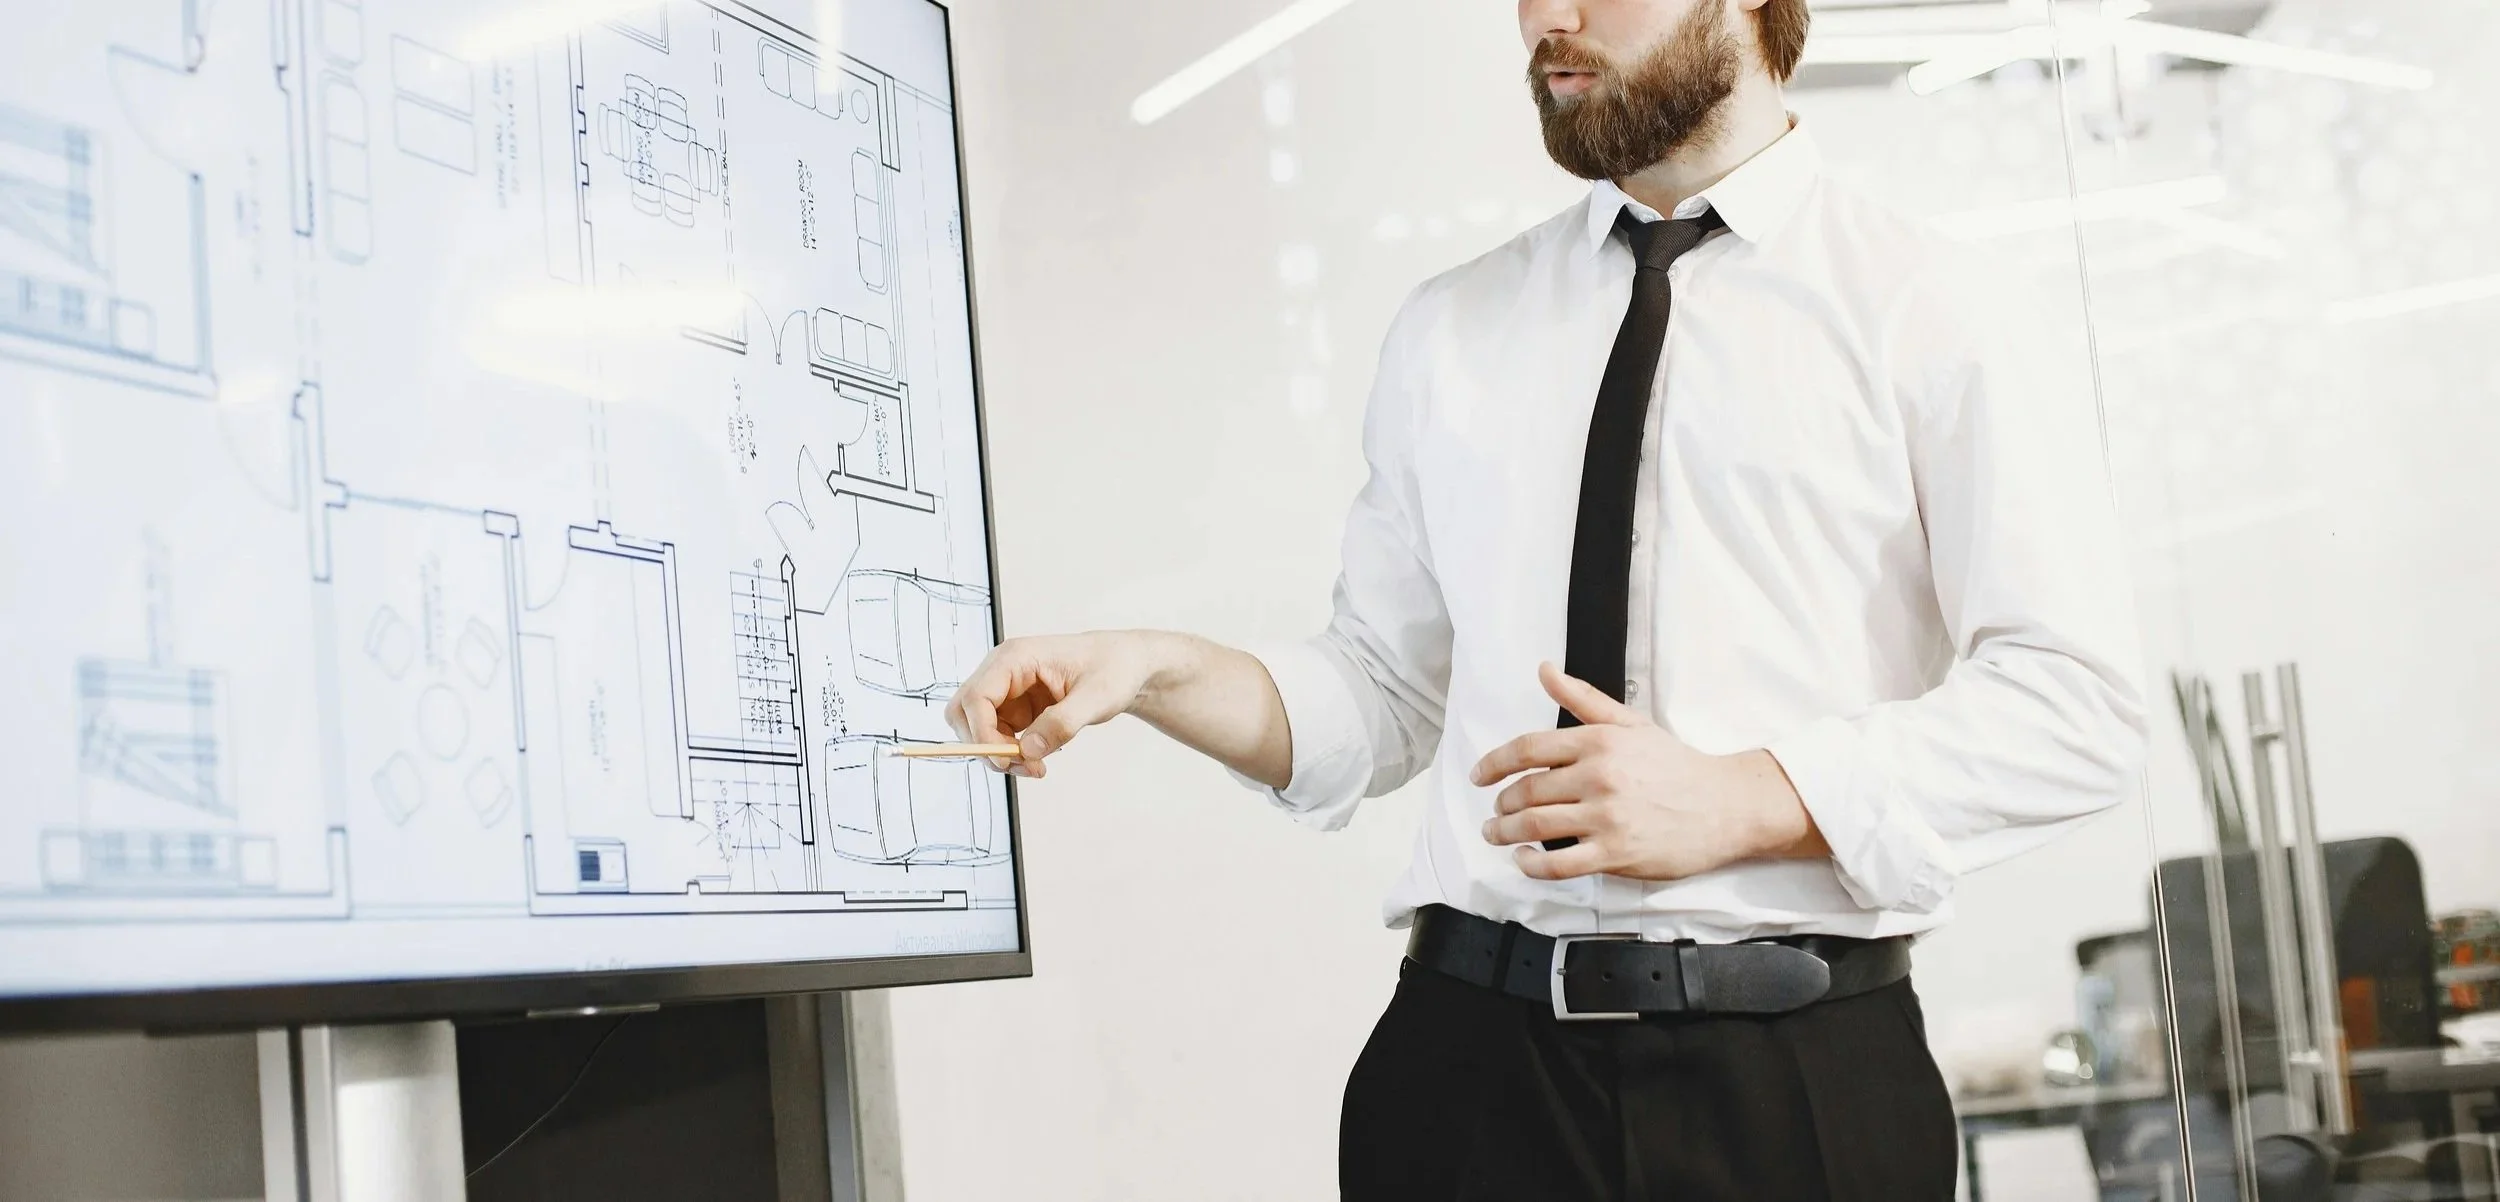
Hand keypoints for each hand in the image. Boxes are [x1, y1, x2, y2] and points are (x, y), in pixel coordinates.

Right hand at [944, 632, 1169, 778]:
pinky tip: (1040, 758)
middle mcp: (1003, 672)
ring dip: (1000, 755)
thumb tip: (1029, 751)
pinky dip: (1013, 754)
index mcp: (1016, 657)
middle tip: (1020, 766)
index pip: (975, 698)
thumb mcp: (1097, 698)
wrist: (1126, 666)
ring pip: (979, 730)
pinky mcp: (1016, 708)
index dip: (982, 733)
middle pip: (964, 713)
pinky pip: (998, 737)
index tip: (1007, 760)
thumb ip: (1062, 723)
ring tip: (1038, 767)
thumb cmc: (1113, 669)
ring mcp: (1007, 691)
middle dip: (985, 745)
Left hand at [1471, 663, 1825, 880]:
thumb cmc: (1677, 765)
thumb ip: (1583, 699)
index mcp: (1598, 741)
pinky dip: (1531, 865)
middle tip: (1495, 812)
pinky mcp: (1616, 854)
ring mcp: (1606, 817)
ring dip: (1505, 833)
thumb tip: (1545, 670)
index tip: (1479, 776)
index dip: (1494, 763)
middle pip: (1526, 790)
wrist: (1726, 805)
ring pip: (1535, 826)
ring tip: (1497, 834)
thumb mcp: (1631, 723)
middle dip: (1501, 804)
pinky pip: (1559, 864)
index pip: (1527, 748)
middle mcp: (1598, 777)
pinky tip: (1523, 861)